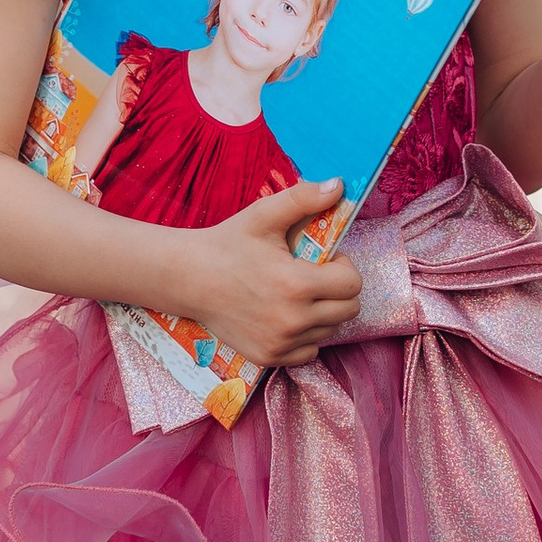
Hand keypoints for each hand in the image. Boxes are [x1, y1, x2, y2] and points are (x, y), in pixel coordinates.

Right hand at [173, 179, 364, 367]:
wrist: (188, 278)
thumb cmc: (228, 244)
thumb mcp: (264, 215)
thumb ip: (304, 198)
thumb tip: (338, 185)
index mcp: (296, 285)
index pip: (353, 284)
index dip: (344, 267)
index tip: (325, 260)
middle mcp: (292, 320)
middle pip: (349, 310)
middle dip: (339, 290)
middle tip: (314, 276)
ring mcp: (281, 343)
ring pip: (331, 331)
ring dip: (324, 312)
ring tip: (298, 294)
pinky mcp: (269, 357)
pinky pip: (310, 351)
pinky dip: (306, 335)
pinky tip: (287, 315)